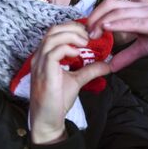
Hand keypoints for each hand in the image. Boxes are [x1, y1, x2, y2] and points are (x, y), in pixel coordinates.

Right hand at [29, 21, 110, 143]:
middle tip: (88, 36)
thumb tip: (107, 64)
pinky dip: (67, 48)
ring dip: (72, 36)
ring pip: (53, 37)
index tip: (88, 33)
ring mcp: (40, 64)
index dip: (73, 27)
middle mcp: (40, 56)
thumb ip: (90, 70)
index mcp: (45, 55)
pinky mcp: (44, 72)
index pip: (56, 31)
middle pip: (54, 29)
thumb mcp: (77, 80)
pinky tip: (77, 54)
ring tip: (85, 43)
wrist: (48, 120)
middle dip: (73, 28)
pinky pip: (53, 52)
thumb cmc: (57, 100)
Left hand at [87, 0, 147, 71]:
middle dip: (95, 17)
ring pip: (118, 11)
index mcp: (135, 9)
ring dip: (103, 21)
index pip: (109, 6)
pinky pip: (132, 21)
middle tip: (86, 33)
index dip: (96, 15)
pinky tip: (107, 28)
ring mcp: (147, 12)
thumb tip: (111, 66)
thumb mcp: (141, 49)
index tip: (86, 30)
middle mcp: (139, 7)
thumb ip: (126, 55)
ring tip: (93, 33)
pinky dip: (118, 23)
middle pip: (110, 4)